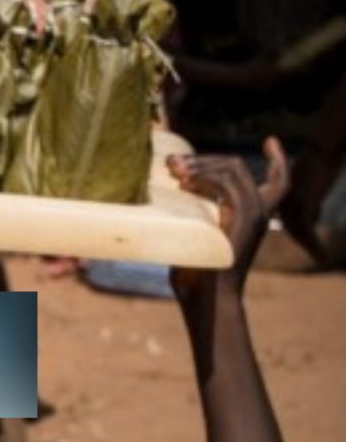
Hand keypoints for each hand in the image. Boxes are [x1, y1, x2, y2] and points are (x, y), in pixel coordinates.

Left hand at [171, 140, 287, 308]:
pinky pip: (228, 184)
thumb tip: (161, 205)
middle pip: (237, 167)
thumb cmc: (196, 277)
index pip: (279, 182)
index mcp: (253, 215)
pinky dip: (205, 177)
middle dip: (204, 159)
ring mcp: (254, 213)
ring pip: (232, 169)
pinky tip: (184, 182)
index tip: (270, 141)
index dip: (278, 160)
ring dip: (200, 165)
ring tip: (172, 171)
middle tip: (173, 163)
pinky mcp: (244, 218)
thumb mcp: (196, 240)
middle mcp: (259, 211)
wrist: (208, 300)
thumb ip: (194, 219)